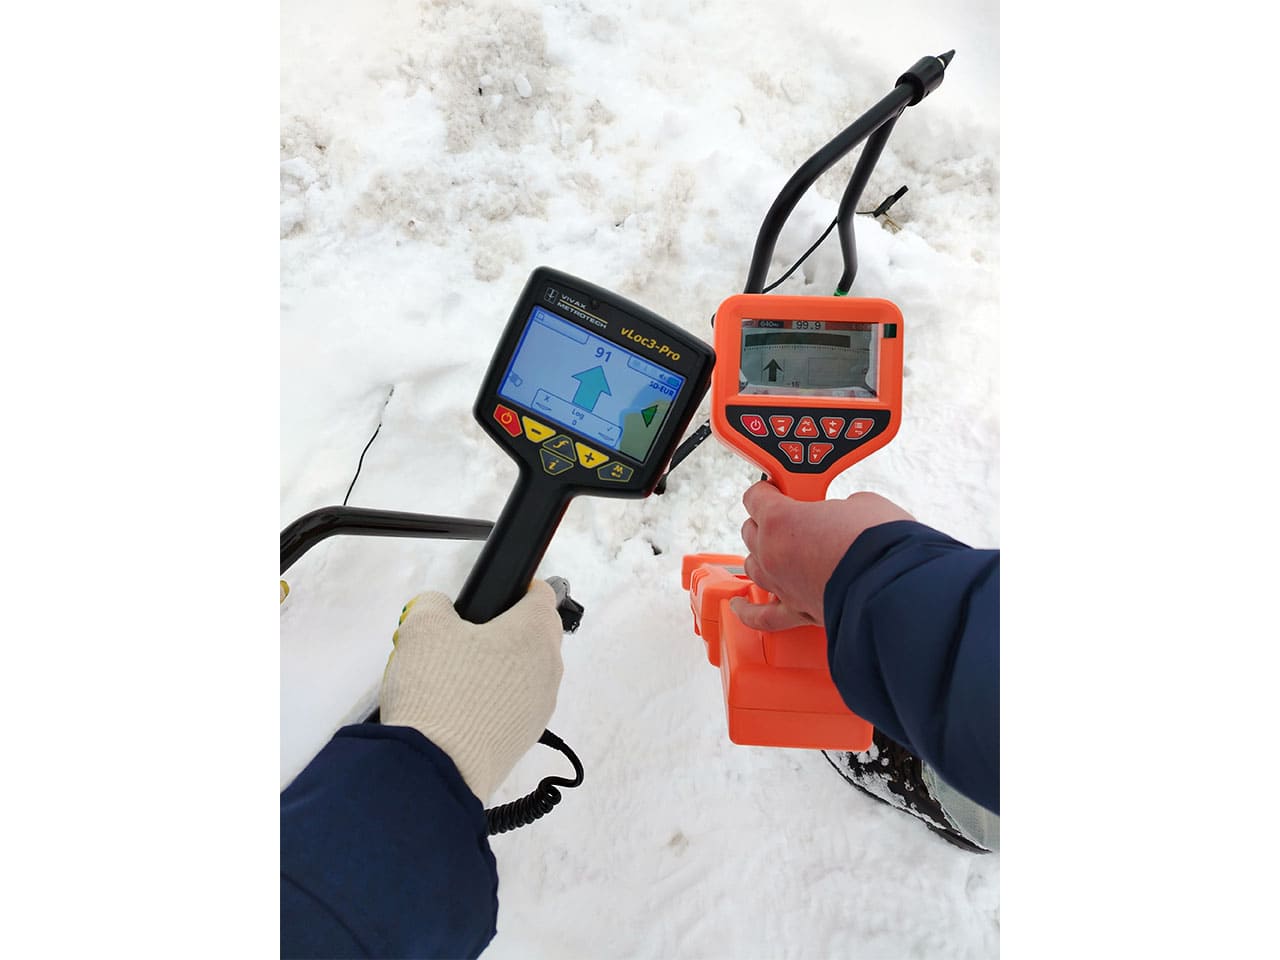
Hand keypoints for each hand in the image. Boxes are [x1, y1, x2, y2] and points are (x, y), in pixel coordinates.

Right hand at [380, 580, 563, 803]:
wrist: (436, 769)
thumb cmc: (438, 692)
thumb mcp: (422, 626)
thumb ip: (434, 603)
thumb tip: (439, 610)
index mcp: (535, 632)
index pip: (542, 594)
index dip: (518, 589)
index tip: (495, 596)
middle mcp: (548, 668)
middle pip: (535, 635)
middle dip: (503, 632)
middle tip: (461, 638)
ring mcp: (540, 707)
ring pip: (524, 674)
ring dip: (497, 670)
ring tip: (453, 677)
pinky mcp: (525, 738)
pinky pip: (514, 707)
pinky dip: (492, 702)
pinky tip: (458, 708)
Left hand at [731, 481, 913, 631]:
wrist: (896, 588)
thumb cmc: (881, 541)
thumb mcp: (861, 503)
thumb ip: (840, 507)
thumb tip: (842, 517)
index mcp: (780, 520)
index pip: (756, 496)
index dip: (770, 489)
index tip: (782, 488)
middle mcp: (772, 554)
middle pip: (751, 532)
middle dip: (767, 521)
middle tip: (790, 516)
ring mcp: (782, 586)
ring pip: (754, 566)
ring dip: (761, 555)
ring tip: (773, 550)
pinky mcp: (798, 613)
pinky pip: (762, 616)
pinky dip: (748, 611)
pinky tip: (738, 606)